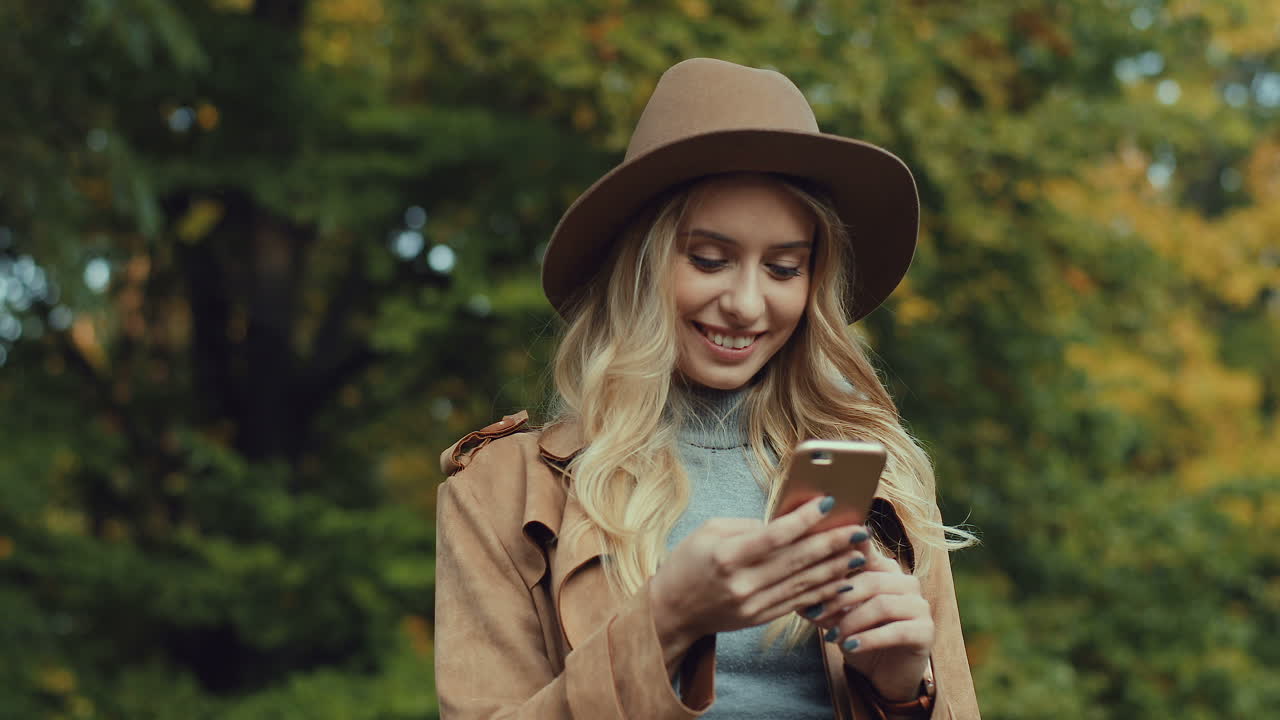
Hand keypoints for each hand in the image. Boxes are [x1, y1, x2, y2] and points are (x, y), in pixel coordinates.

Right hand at [648, 496, 865, 657]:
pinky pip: (799, 602)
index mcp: (727, 556)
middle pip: (797, 560)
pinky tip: (842, 580)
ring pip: (804, 583)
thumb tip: (787, 523)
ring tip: (859, 553)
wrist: (672, 610)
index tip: (827, 503)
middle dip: (832, 543)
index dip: (804, 519)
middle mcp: (743, 583)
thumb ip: (748, 525)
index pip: (774, 536)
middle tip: (859, 530)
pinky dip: (823, 590)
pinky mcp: (761, 618)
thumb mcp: (708, 531)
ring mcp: (753, 604)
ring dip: (835, 568)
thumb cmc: (688, 562)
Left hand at [805, 532, 932, 701]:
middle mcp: (906, 581)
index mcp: (885, 569)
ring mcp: (919, 605)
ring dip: (852, 621)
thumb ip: (823, 600)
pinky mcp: (926, 631)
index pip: (866, 552)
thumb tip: (797, 596)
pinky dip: (869, 639)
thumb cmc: (859, 636)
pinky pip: (896, 631)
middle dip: (839, 598)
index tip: (821, 551)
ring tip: (831, 637)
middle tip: (815, 613)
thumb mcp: (837, 616)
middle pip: (870, 580)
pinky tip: (849, 647)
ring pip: (882, 605)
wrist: (884, 673)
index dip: (844, 551)